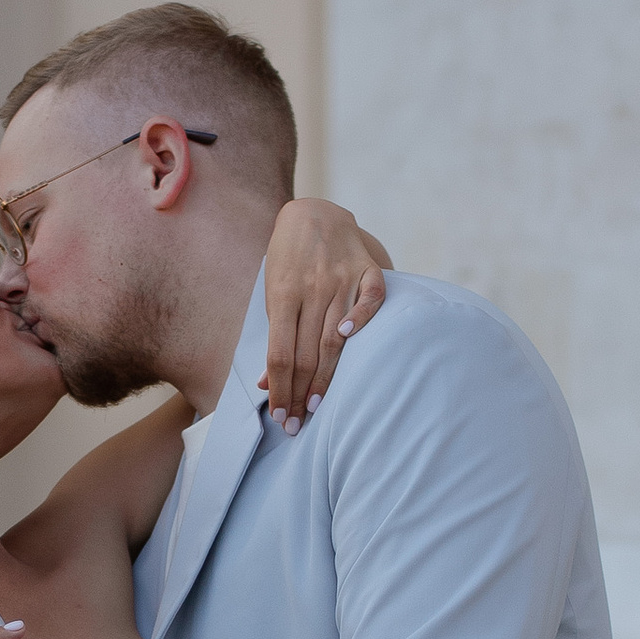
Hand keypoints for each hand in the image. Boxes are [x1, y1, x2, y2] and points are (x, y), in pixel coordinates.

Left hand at [263, 197, 391, 430]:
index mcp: (284, 294)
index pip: (281, 354)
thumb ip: (274, 335)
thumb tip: (267, 383)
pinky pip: (371, 298)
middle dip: (301, 394)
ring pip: (335, 337)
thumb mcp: (272, 292)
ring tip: (318, 407)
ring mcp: (342, 277)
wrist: (313, 213)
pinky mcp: (368, 269)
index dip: (281, 389)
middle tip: (297, 425)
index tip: (280, 417)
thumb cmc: (288, 261)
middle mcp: (314, 287)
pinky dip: (362, 319)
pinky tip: (349, 342)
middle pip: (308, 353)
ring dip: (327, 377)